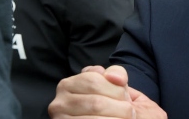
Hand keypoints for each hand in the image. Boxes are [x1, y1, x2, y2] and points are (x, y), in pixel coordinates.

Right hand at [49, 66, 167, 118]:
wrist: (111, 117)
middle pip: (96, 103)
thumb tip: (115, 77)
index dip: (117, 90)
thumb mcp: (114, 85)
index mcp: (68, 85)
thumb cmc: (112, 104)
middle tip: (129, 113)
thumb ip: (116, 73)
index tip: (126, 98)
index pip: (94, 81)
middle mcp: (59, 103)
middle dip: (120, 108)